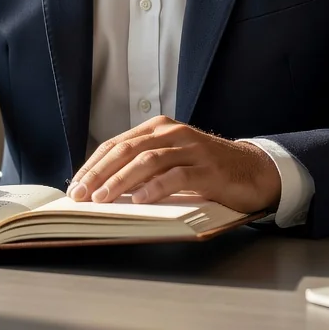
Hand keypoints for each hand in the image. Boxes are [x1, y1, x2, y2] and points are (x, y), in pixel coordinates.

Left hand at [67, 116, 280, 212]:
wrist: (253, 170)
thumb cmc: (206, 169)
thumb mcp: (171, 160)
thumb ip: (144, 166)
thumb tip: (102, 187)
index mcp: (158, 128)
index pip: (116, 144)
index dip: (93, 164)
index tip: (75, 185)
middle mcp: (173, 133)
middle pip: (126, 150)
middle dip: (99, 173)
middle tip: (81, 194)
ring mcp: (191, 149)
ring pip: (147, 161)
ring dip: (120, 181)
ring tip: (103, 199)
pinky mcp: (208, 169)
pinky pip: (176, 176)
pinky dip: (154, 188)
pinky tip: (138, 200)